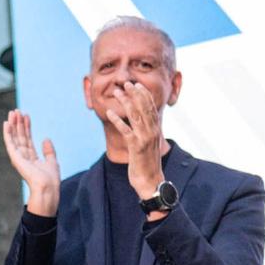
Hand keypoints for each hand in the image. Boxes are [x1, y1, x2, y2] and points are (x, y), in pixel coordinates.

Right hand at [3, 110, 61, 217]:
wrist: (47, 188)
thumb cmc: (51, 179)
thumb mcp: (52, 161)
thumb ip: (49, 151)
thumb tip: (46, 139)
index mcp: (31, 158)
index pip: (28, 139)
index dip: (27, 127)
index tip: (27, 116)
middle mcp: (23, 157)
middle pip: (20, 136)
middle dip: (18, 123)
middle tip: (17, 111)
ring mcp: (18, 157)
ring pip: (14, 138)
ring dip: (13, 125)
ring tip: (13, 112)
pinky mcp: (15, 158)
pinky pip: (10, 143)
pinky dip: (7, 133)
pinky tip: (6, 124)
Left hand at [102, 82, 165, 196]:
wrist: (151, 181)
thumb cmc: (147, 164)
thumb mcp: (148, 144)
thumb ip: (145, 132)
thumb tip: (140, 122)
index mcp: (155, 130)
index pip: (151, 108)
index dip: (144, 95)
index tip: (137, 85)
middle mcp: (152, 131)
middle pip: (143, 108)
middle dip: (135, 94)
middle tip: (127, 83)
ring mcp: (144, 138)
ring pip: (135, 115)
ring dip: (125, 102)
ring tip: (117, 92)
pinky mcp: (136, 147)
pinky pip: (125, 130)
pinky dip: (117, 120)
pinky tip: (109, 112)